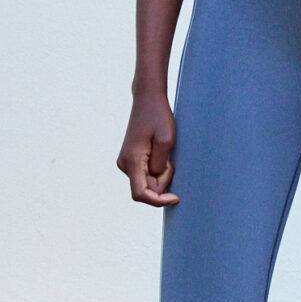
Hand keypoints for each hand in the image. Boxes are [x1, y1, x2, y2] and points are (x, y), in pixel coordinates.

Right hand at [116, 90, 179, 205]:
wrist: (147, 100)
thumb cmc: (159, 117)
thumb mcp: (166, 141)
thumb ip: (160, 166)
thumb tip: (155, 184)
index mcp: (132, 161)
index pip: (141, 194)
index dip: (158, 201)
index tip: (176, 197)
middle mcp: (124, 164)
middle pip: (146, 189)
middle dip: (163, 181)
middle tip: (171, 160)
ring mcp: (125, 163)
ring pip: (147, 182)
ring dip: (160, 174)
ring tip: (166, 154)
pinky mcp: (130, 160)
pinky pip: (145, 174)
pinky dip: (156, 170)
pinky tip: (161, 155)